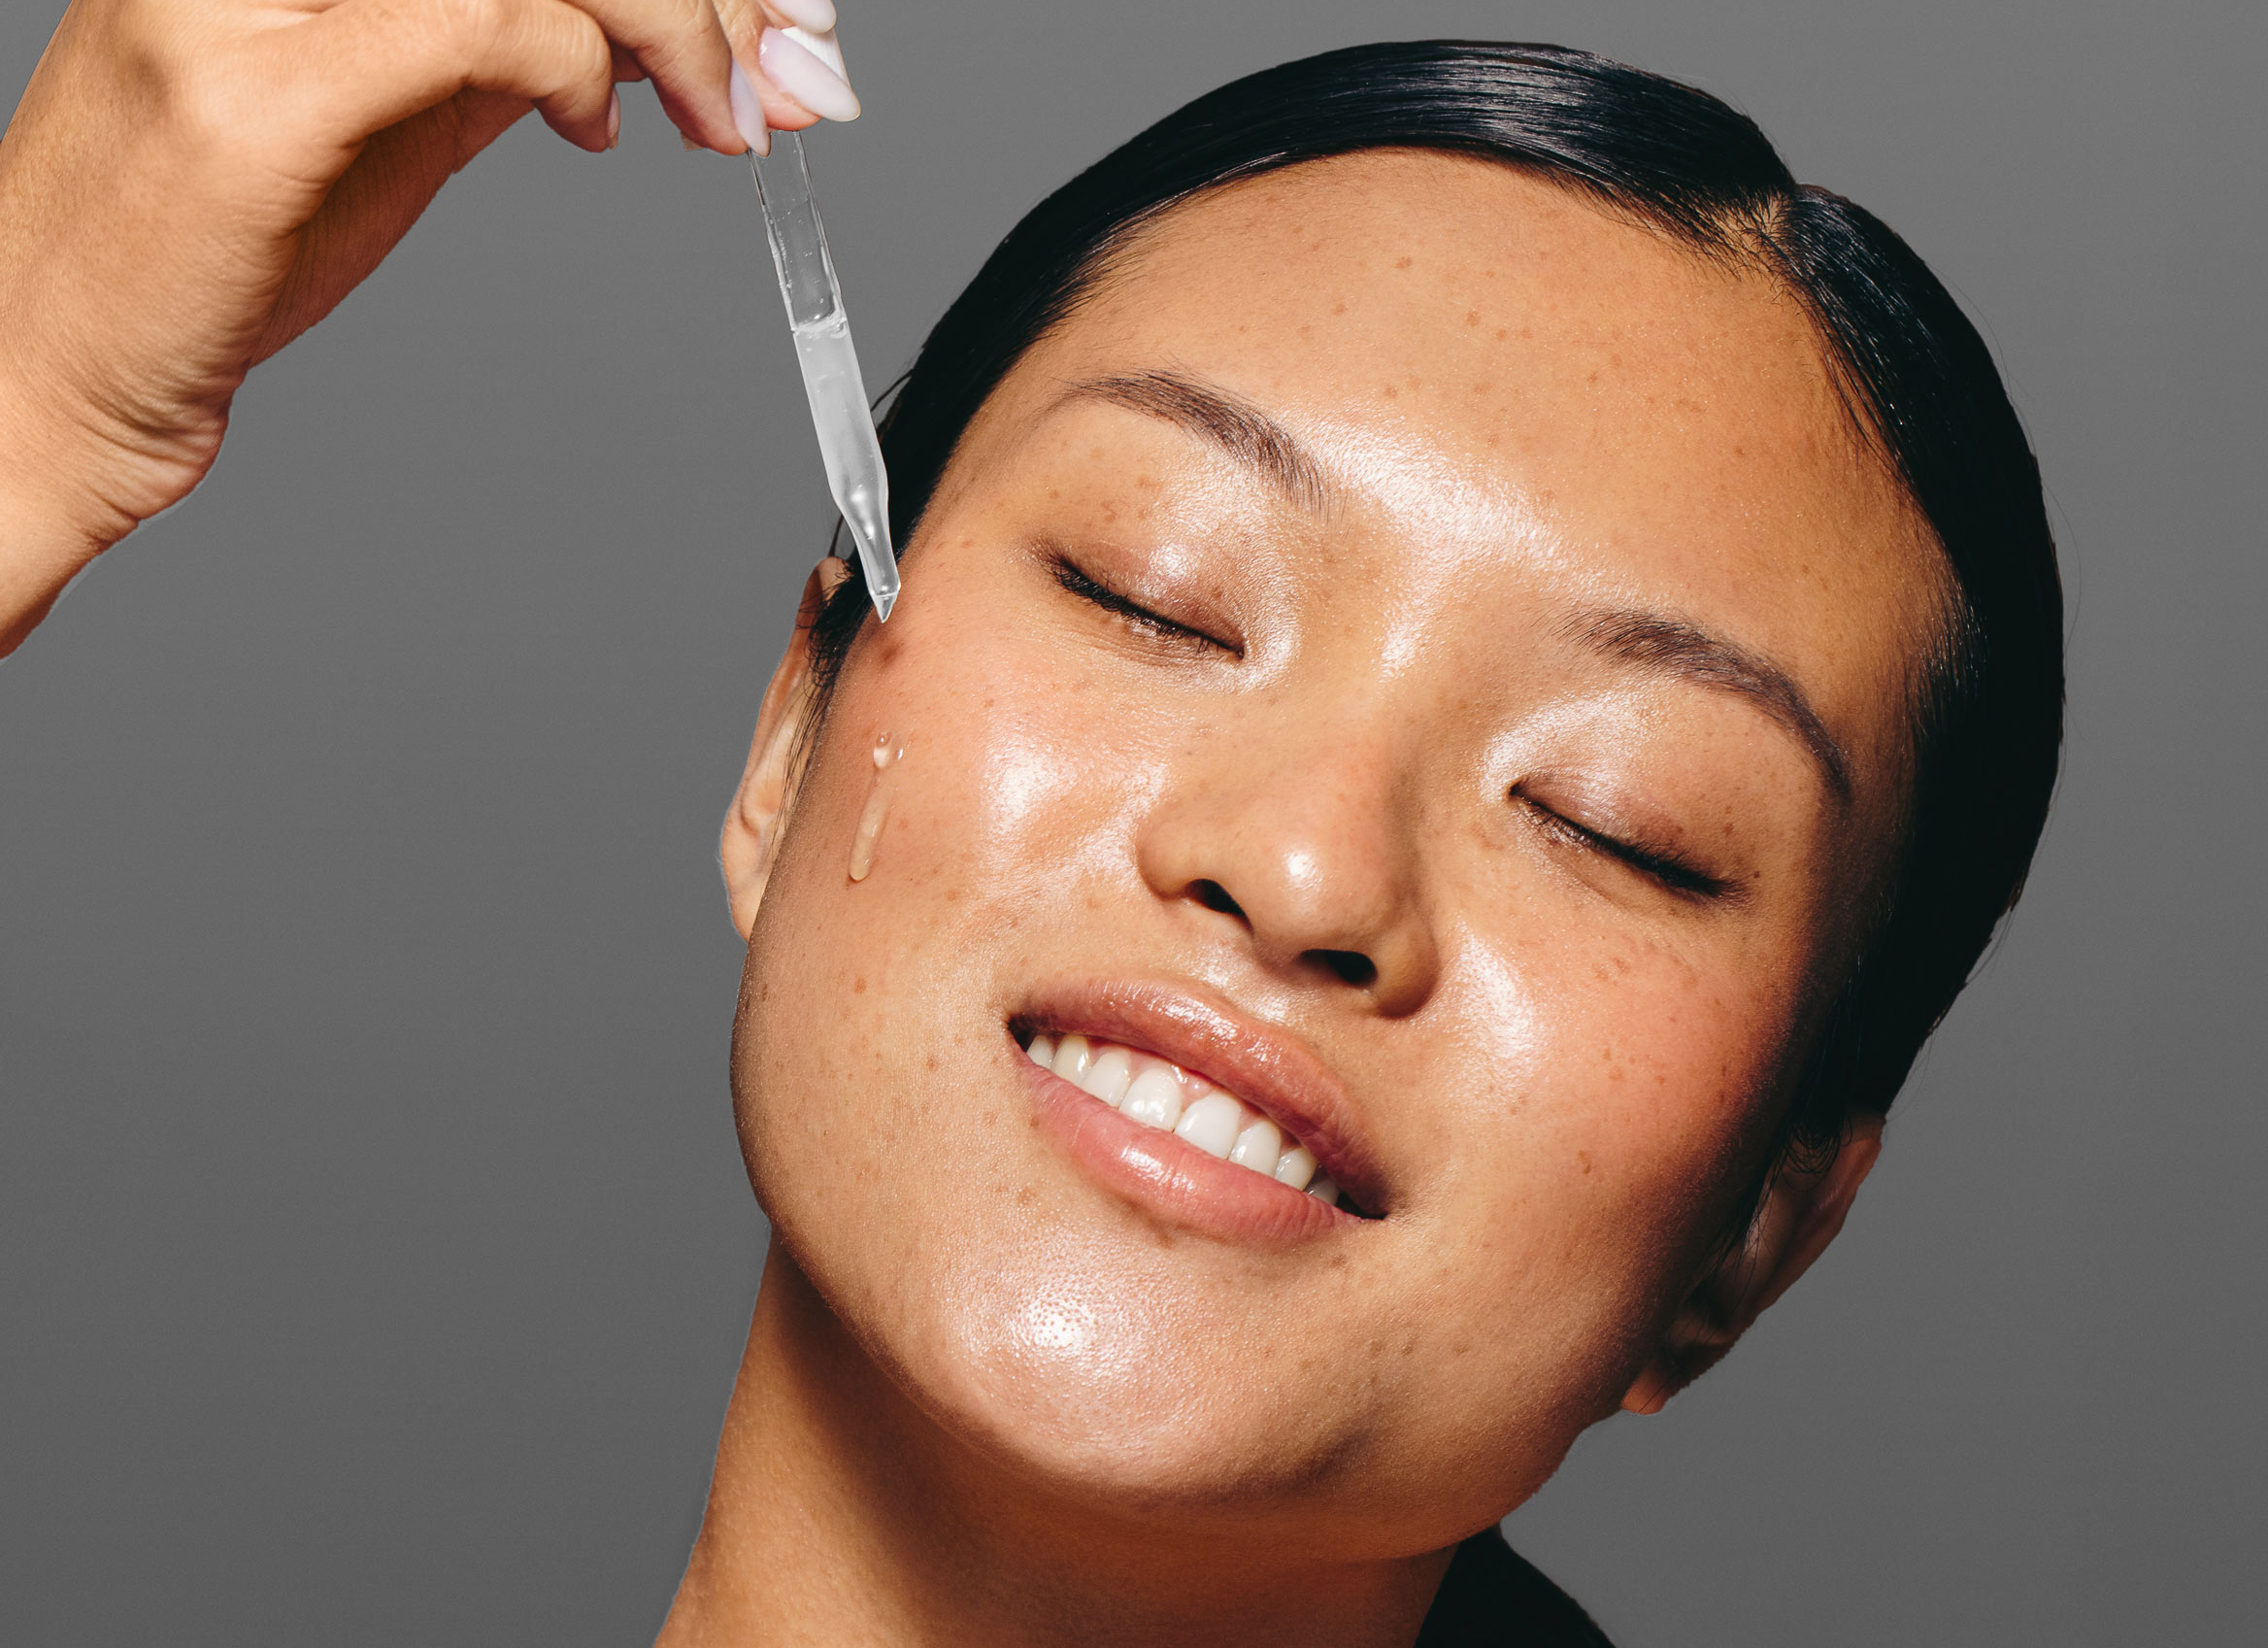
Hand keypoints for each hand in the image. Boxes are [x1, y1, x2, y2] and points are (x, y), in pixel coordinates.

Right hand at [0, 0, 855, 654]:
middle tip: (796, 68)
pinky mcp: (256, 97)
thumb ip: (479, 59)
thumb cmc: (200, 263)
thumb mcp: (369, 127)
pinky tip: (606, 125)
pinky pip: (475, 22)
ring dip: (677, 24)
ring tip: (727, 113)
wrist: (48, 381)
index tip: (776, 12)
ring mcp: (241, 2)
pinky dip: (576, 62)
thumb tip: (631, 38)